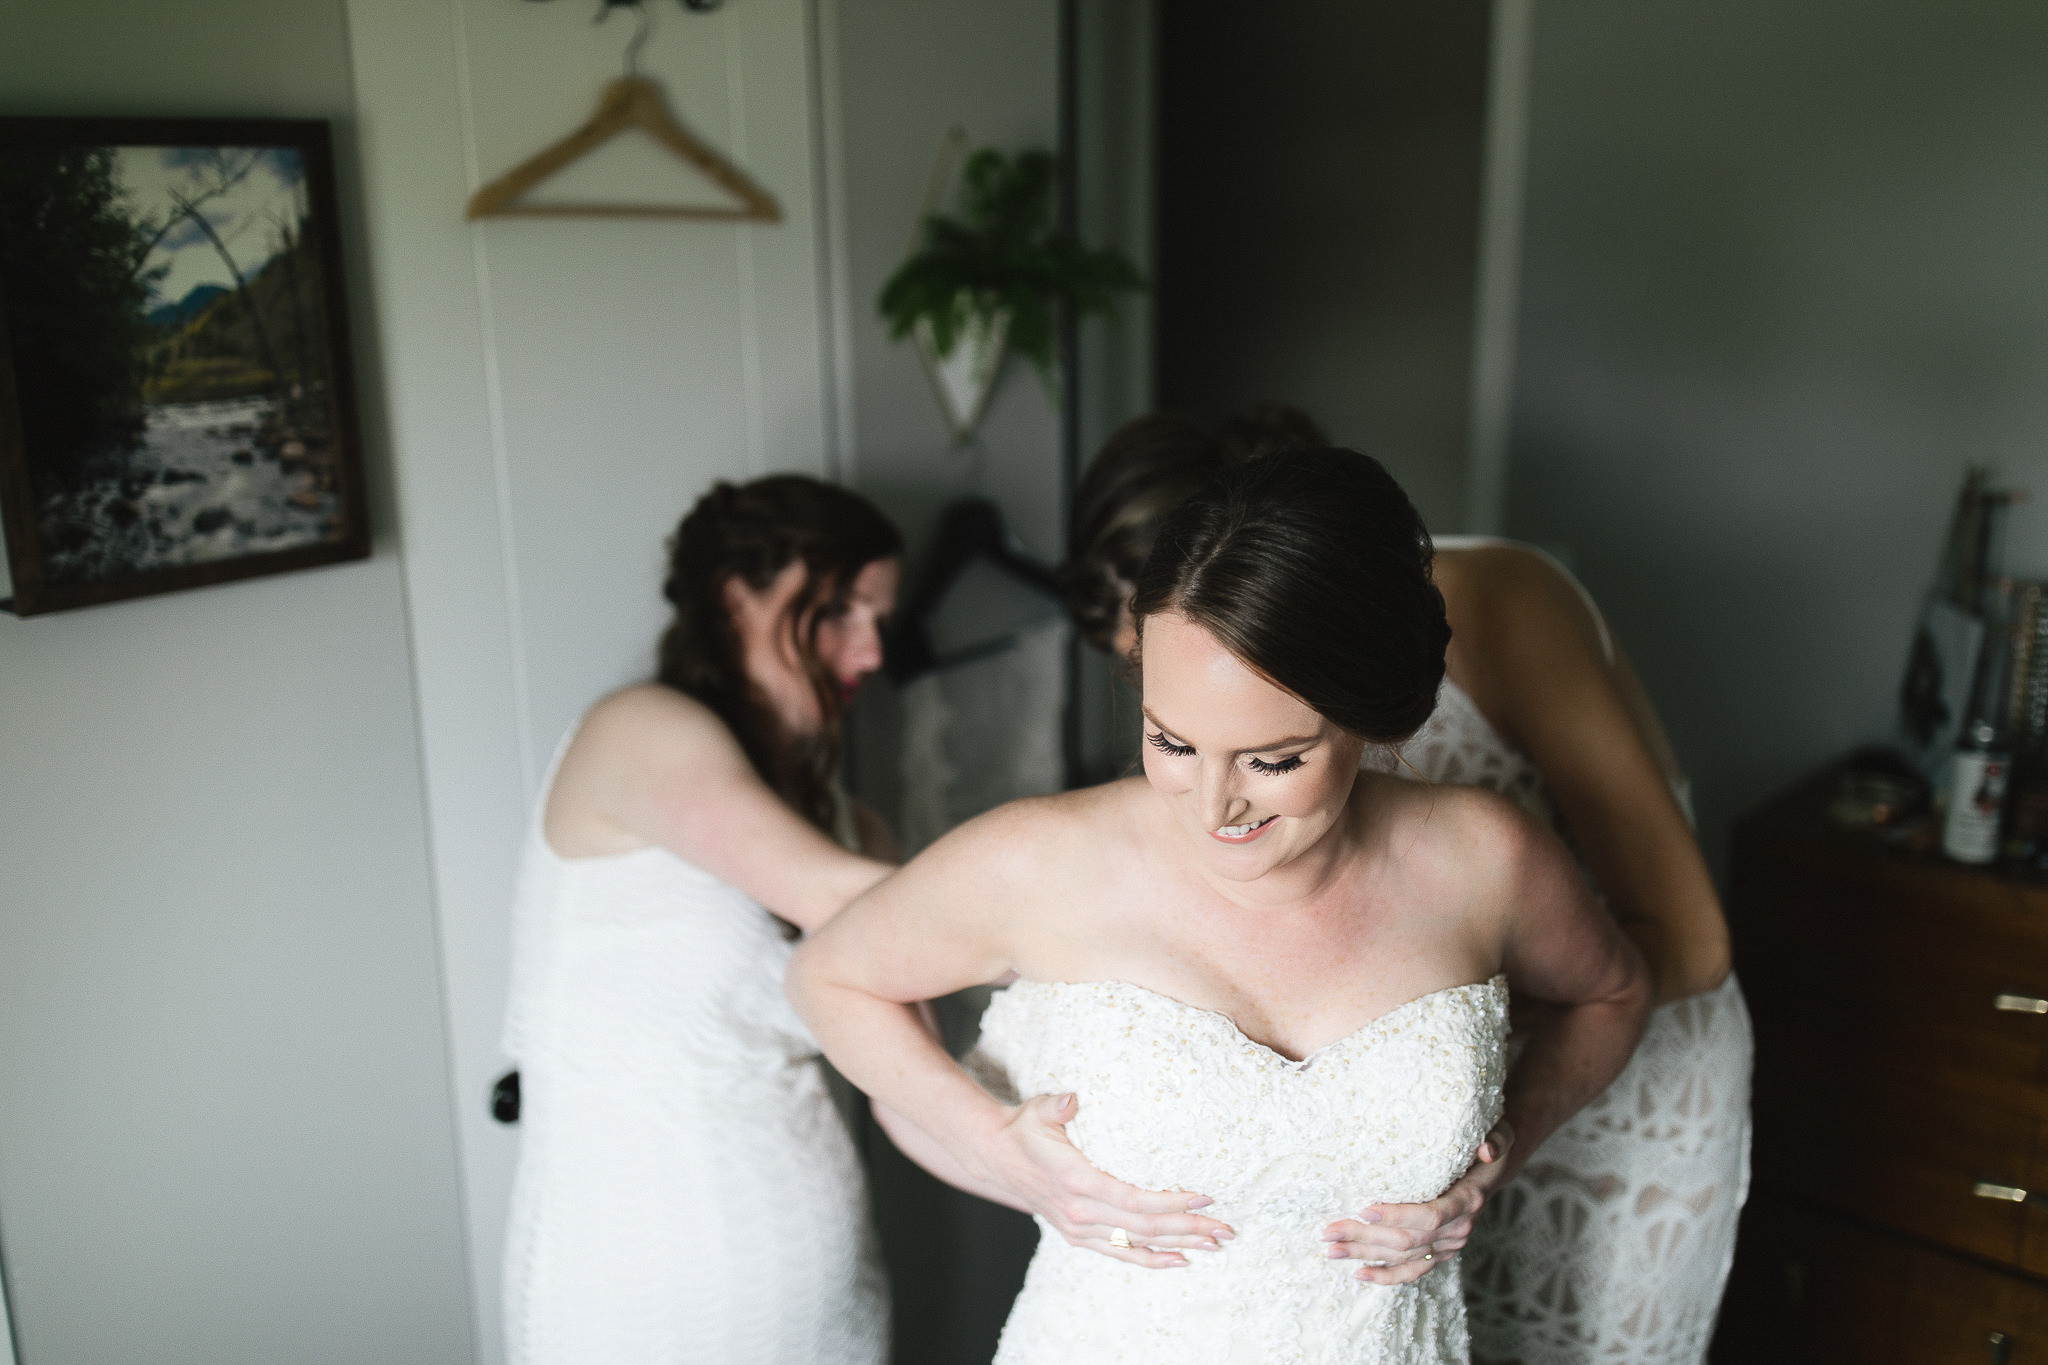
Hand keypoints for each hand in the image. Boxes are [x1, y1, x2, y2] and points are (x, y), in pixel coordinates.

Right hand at [981, 1092, 1234, 1268]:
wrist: (997, 1158)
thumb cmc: (1025, 1129)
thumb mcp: (1037, 1109)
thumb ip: (1056, 1105)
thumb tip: (1071, 1098)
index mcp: (1077, 1182)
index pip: (1134, 1200)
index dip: (1172, 1202)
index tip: (1205, 1197)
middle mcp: (1081, 1213)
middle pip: (1145, 1227)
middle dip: (1189, 1229)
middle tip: (1225, 1229)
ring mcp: (1080, 1229)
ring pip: (1137, 1244)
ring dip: (1178, 1246)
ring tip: (1214, 1245)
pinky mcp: (1079, 1236)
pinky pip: (1120, 1253)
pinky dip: (1150, 1260)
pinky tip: (1178, 1261)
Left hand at [1320, 1120, 1515, 1283]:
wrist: (1490, 1169)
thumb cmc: (1483, 1143)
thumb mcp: (1498, 1133)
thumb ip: (1495, 1140)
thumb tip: (1487, 1150)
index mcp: (1467, 1200)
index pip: (1430, 1215)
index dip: (1397, 1215)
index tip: (1364, 1208)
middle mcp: (1459, 1229)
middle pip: (1408, 1241)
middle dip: (1366, 1237)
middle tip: (1329, 1231)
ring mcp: (1448, 1245)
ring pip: (1403, 1258)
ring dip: (1365, 1255)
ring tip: (1331, 1250)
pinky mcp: (1439, 1253)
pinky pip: (1412, 1271)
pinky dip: (1385, 1275)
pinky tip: (1358, 1273)